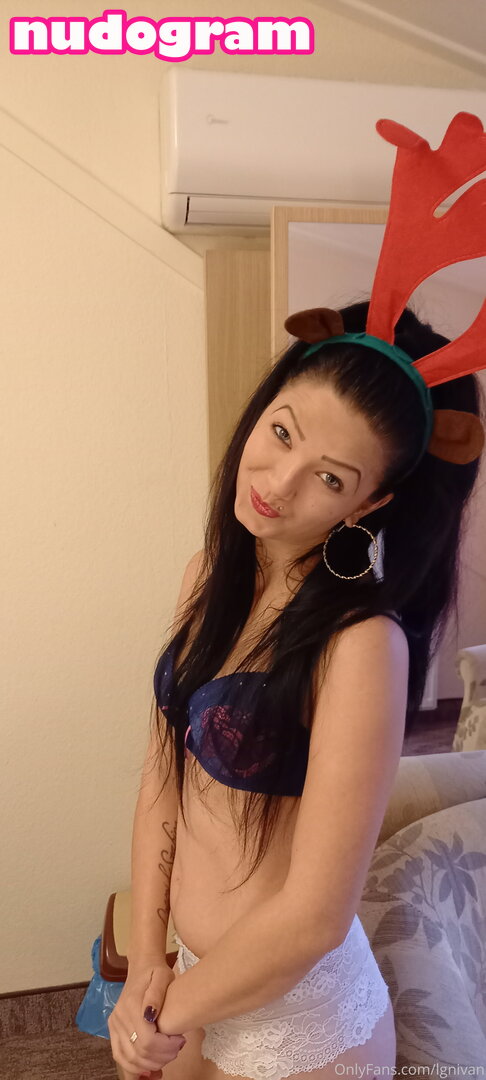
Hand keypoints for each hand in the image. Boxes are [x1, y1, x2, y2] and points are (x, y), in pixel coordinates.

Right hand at [108, 960, 185, 1077]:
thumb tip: (151, 1015)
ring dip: (148, 1067)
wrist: (141, 967)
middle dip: (161, 1058)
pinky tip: (148, 1073)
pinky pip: (120, 1057)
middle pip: (139, 1053)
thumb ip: (157, 994)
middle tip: (176, 1050)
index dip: (166, 1048)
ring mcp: (114, 1026)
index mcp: (131, 1006)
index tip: (181, 1040)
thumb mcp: (163, 976)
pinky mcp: (113, 1031)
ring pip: (128, 1060)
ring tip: (165, 1060)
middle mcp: (119, 1018)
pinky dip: (133, 1069)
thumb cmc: (156, 972)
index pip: (147, 1041)